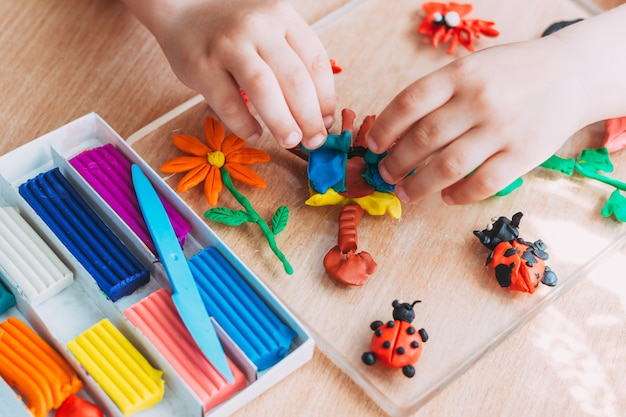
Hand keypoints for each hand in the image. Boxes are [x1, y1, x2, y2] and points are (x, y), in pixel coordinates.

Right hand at [126, 0, 334, 148]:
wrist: (183, 10)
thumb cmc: (234, 30)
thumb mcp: (270, 31)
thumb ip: (291, 61)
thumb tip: (317, 115)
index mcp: (282, 17)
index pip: (315, 61)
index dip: (326, 98)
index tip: (327, 122)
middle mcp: (257, 26)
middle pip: (294, 78)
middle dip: (309, 117)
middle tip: (314, 141)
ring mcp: (228, 45)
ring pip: (264, 90)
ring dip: (282, 122)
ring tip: (290, 141)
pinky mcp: (201, 66)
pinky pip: (228, 103)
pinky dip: (244, 124)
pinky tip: (254, 134)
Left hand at [366, 36, 589, 204]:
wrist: (571, 74)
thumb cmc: (510, 74)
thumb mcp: (471, 69)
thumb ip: (438, 95)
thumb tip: (395, 133)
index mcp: (461, 74)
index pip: (409, 103)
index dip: (384, 128)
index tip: (373, 146)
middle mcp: (479, 100)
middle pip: (424, 138)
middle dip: (396, 161)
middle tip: (385, 173)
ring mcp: (503, 128)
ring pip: (448, 166)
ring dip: (418, 185)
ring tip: (404, 192)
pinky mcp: (524, 154)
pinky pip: (482, 183)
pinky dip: (458, 195)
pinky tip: (446, 197)